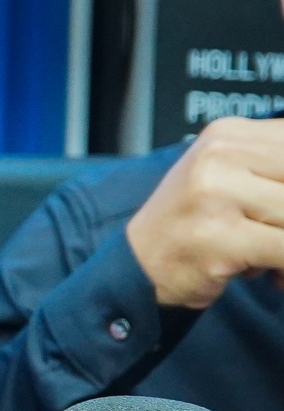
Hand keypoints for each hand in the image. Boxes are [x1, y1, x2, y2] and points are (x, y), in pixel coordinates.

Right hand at [126, 117, 283, 308]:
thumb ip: (276, 171)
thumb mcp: (233, 178)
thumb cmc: (196, 223)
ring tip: (278, 259)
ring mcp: (215, 194)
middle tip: (279, 236)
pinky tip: (275, 276)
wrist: (140, 264)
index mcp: (228, 134)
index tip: (280, 209)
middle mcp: (219, 155)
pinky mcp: (218, 236)